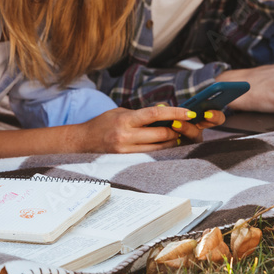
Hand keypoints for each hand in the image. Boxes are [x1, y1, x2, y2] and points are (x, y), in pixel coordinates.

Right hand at [78, 107, 224, 152]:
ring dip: (171, 142)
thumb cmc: (102, 124)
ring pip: (159, 149)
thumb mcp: (120, 112)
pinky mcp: (127, 162)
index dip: (175, 113)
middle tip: (185, 126)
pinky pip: (151, 157)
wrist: (82, 142)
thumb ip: (141, 114)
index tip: (190, 112)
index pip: (155, 114)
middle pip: (161, 134)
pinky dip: (160, 151)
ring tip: (176, 136)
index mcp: (125, 120)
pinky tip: (165, 146)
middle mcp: (126, 137)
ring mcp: (127, 152)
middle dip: (176, 130)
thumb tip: (164, 112)